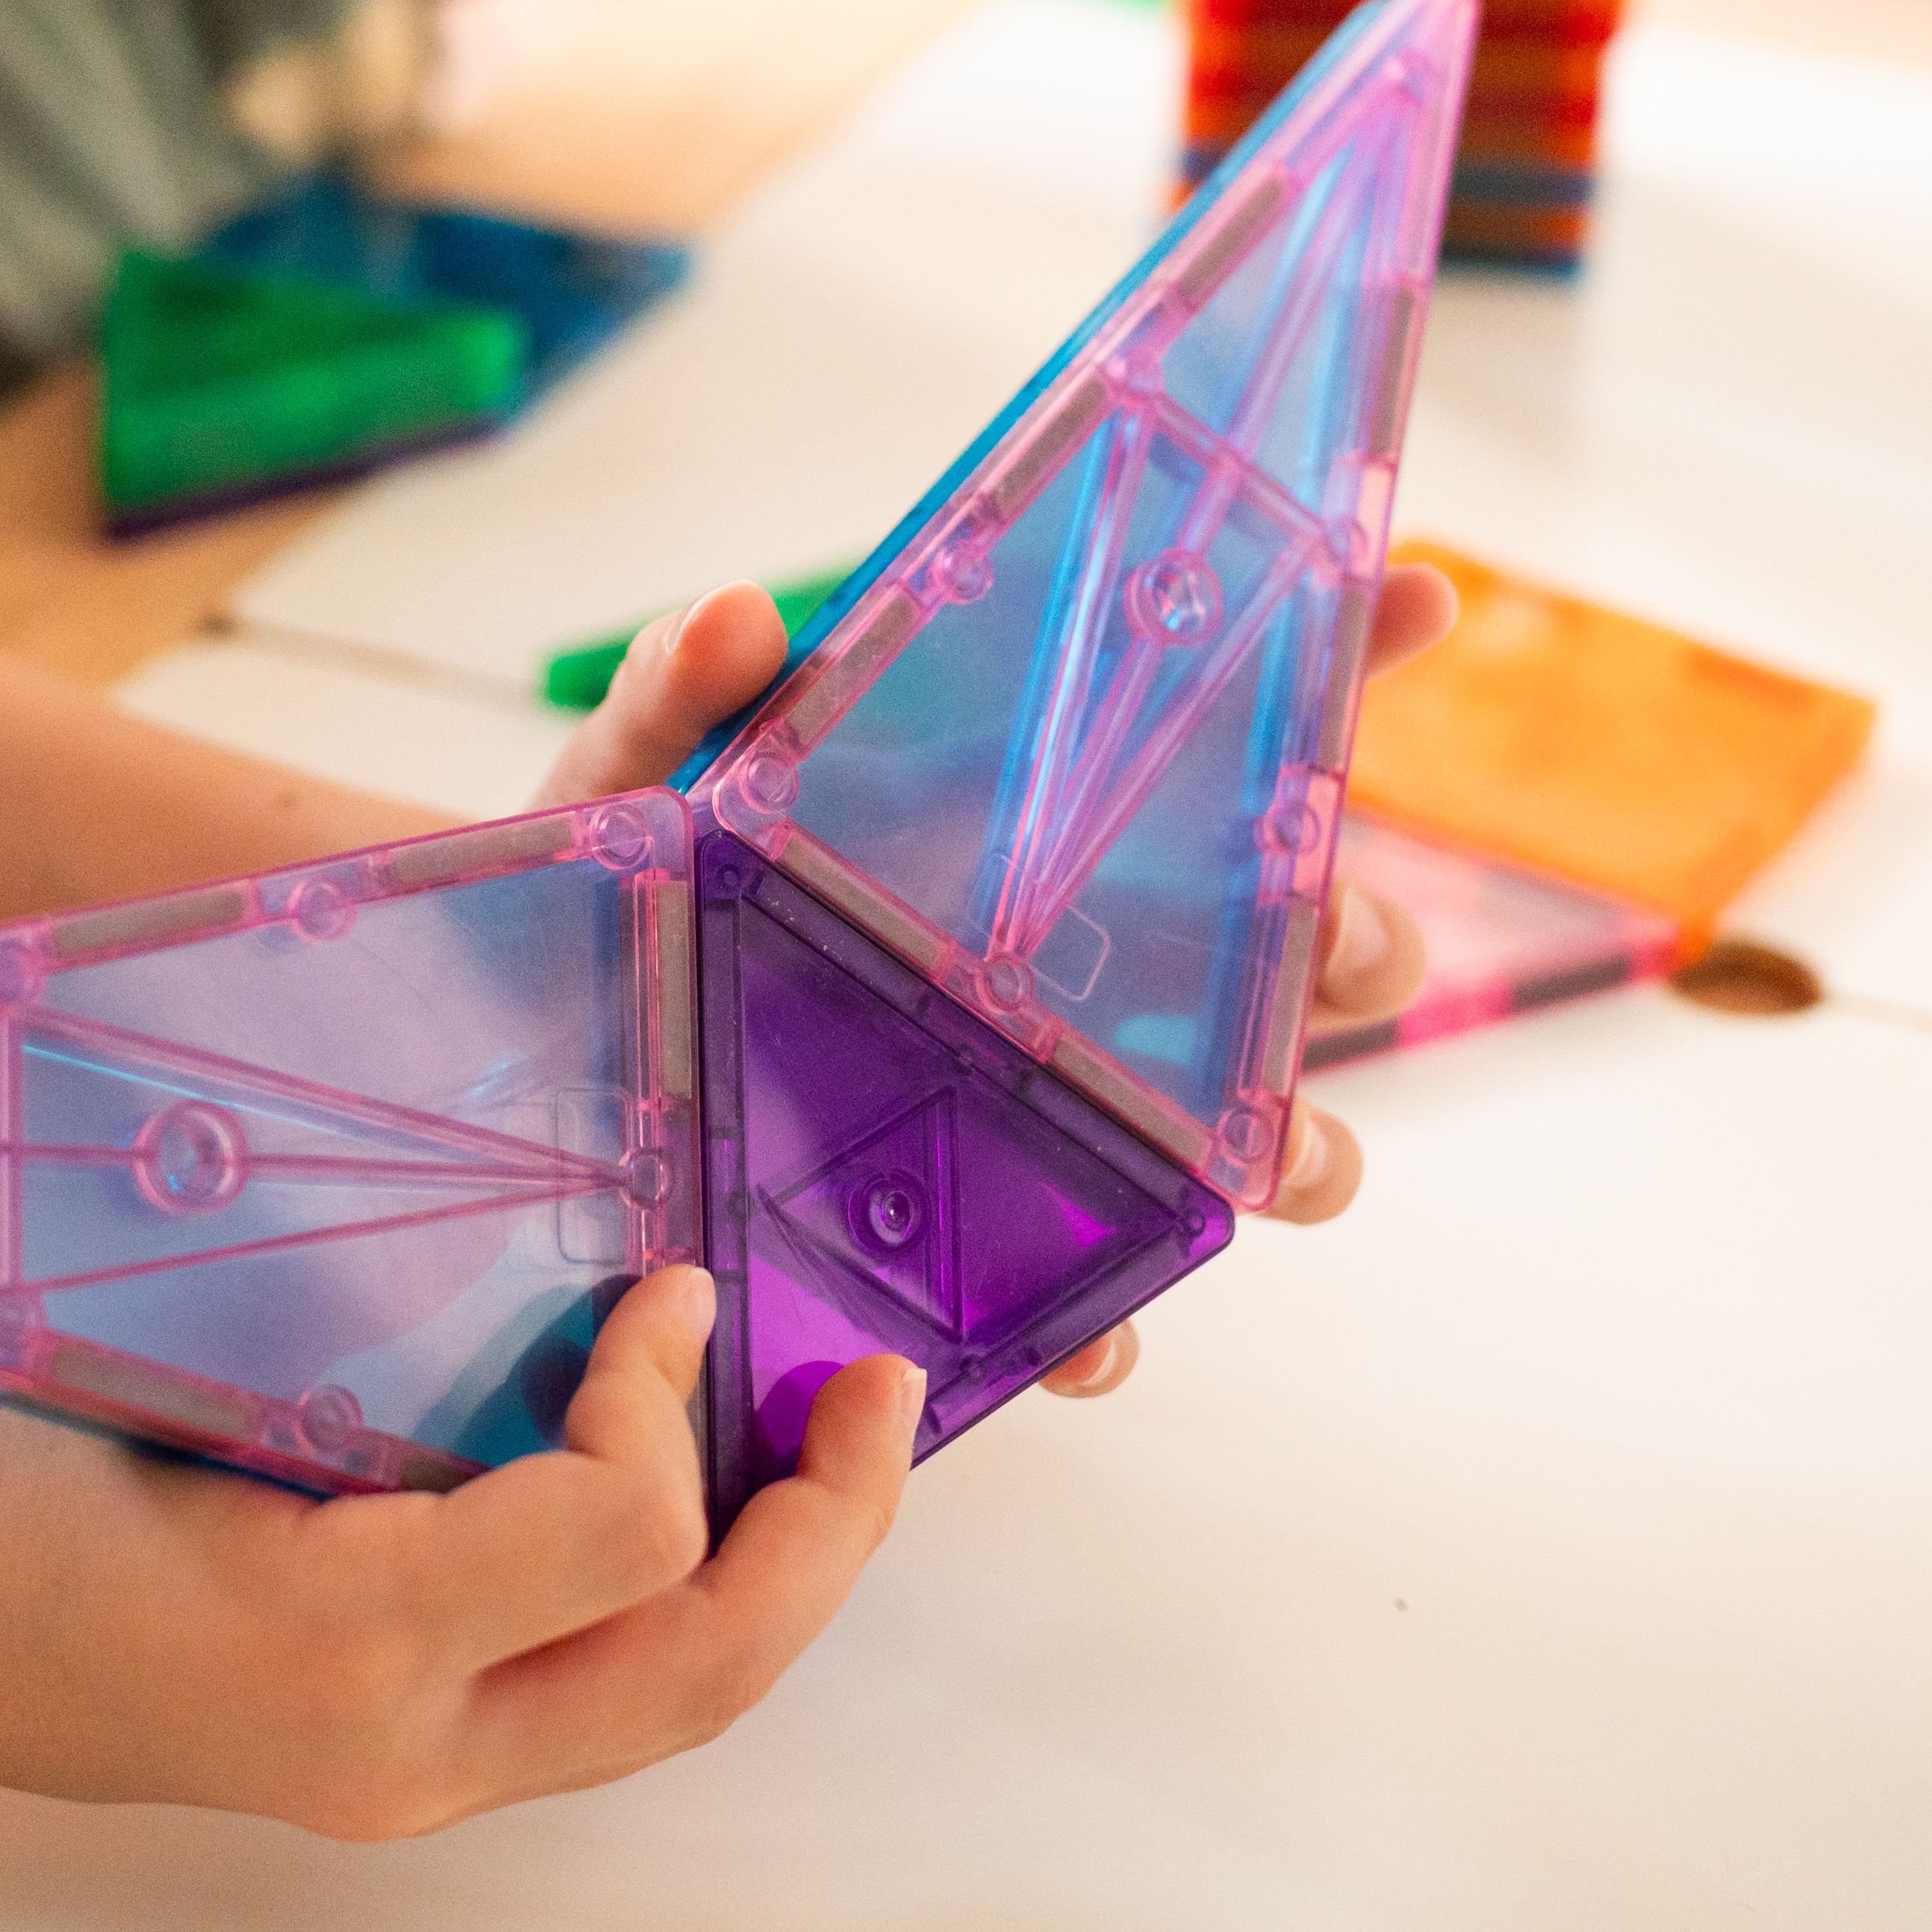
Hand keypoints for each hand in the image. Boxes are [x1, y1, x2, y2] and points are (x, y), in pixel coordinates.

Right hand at [0, 1266, 915, 1834]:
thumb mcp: (176, 1366)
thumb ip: (382, 1342)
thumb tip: (575, 1242)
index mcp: (339, 1637)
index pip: (618, 1535)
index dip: (667, 1394)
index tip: (663, 1287)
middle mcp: (389, 1749)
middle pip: (701, 1672)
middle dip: (828, 1533)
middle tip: (869, 1395)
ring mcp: (390, 1780)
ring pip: (662, 1709)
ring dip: (774, 1580)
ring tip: (824, 1449)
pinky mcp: (379, 1768)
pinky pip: (583, 1702)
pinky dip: (669, 1602)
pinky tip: (693, 1497)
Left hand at [541, 561, 1465, 1401]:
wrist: (517, 1056)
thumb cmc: (625, 884)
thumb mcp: (641, 770)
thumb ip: (680, 684)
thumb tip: (737, 614)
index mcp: (1031, 819)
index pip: (1224, 724)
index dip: (1341, 647)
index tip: (1415, 589)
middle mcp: (1084, 960)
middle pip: (1299, 944)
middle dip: (1357, 939)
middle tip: (1336, 946)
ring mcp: (1049, 1102)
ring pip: (1250, 1134)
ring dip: (1300, 1148)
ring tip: (1277, 1164)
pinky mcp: (978, 1233)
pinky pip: (1085, 1294)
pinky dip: (1106, 1327)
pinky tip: (1094, 1341)